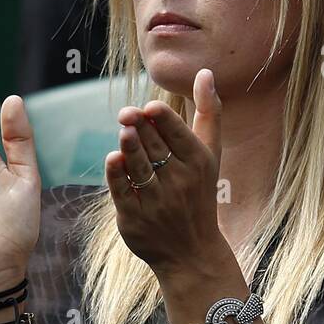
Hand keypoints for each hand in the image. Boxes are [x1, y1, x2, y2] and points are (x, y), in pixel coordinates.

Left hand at [104, 68, 235, 285]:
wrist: (192, 251)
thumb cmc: (200, 193)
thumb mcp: (210, 154)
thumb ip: (208, 112)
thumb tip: (205, 72)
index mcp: (198, 162)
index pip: (178, 135)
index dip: (162, 119)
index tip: (149, 107)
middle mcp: (180, 182)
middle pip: (155, 147)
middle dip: (140, 128)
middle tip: (127, 113)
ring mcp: (157, 201)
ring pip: (140, 168)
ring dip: (130, 147)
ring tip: (123, 128)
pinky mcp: (135, 218)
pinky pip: (123, 191)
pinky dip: (117, 174)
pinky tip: (113, 158)